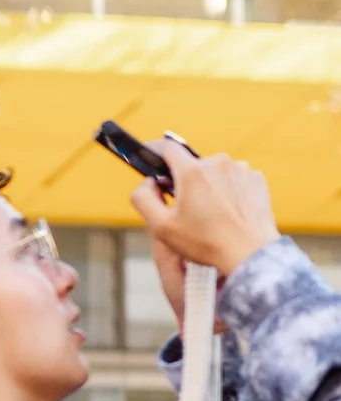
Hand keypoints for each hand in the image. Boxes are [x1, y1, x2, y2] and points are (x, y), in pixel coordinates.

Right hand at [130, 142, 277, 303]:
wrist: (249, 253)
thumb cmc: (205, 243)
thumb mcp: (160, 227)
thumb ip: (143, 199)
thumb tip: (148, 182)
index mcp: (192, 172)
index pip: (168, 147)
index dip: (155, 150)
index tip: (150, 156)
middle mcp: (218, 163)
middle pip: (192, 164)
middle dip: (185, 181)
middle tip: (186, 208)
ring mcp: (241, 170)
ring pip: (214, 172)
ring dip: (208, 186)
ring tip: (211, 213)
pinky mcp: (256, 179)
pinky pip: (235, 178)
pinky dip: (228, 190)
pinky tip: (228, 211)